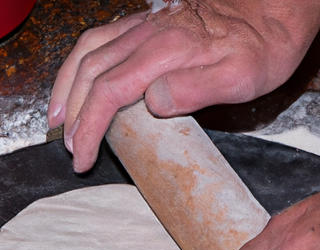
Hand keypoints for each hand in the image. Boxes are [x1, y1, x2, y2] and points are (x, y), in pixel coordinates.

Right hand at [48, 0, 319, 171]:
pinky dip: (78, 64)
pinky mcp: (143, 23)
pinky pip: (97, 39)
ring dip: (65, 87)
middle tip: (70, 147)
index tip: (81, 157)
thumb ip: (196, 88)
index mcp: (164, 52)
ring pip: (86, 52)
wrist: (271, 4)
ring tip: (56, 118)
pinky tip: (76, 80)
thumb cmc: (259, 43)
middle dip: (72, 116)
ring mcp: (142, 26)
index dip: (88, 128)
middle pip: (90, 74)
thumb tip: (152, 102)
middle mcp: (145, 34)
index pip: (108, 92)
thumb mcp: (241, 76)